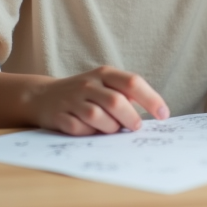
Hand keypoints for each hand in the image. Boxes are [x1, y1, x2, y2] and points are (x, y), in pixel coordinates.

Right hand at [29, 66, 169, 135]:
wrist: (42, 96)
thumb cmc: (84, 93)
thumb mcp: (106, 84)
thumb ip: (127, 94)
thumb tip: (155, 110)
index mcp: (104, 73)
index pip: (132, 83)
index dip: (151, 99)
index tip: (164, 115)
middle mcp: (88, 84)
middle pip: (116, 101)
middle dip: (130, 118)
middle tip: (136, 127)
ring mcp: (72, 99)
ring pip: (97, 116)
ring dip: (110, 128)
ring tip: (112, 129)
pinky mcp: (59, 115)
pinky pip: (78, 128)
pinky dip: (88, 133)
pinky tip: (90, 131)